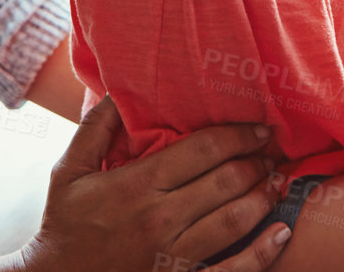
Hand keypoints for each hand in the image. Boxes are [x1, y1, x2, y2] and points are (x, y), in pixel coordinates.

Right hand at [17, 96, 290, 271]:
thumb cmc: (63, 224)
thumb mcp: (68, 171)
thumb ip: (96, 128)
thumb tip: (122, 90)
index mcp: (139, 185)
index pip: (204, 150)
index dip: (239, 135)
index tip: (260, 128)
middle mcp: (161, 218)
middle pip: (227, 181)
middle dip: (257, 162)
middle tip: (273, 152)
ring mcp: (173, 255)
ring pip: (235, 221)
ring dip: (265, 197)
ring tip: (279, 182)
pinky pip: (231, 270)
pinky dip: (262, 253)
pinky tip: (280, 234)